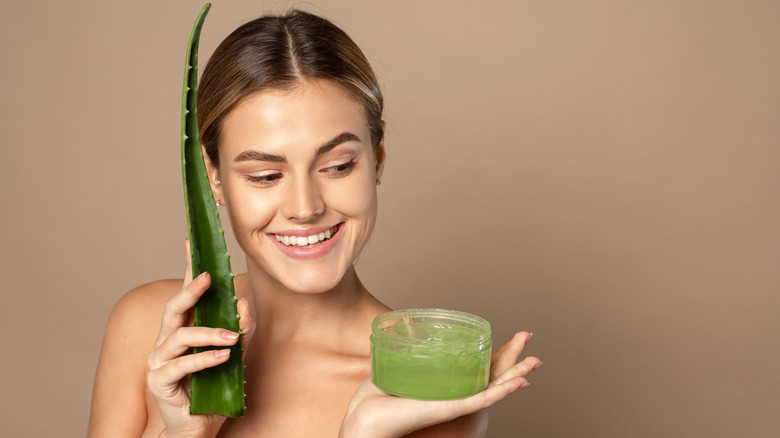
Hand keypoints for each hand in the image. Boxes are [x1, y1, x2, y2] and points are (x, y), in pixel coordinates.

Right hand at [145, 240, 254, 437]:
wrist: (196, 429)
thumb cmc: (212, 390)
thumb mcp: (232, 357)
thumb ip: (238, 331)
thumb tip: (244, 305)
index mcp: (182, 330)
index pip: (185, 293)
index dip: (188, 267)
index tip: (191, 241)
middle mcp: (166, 341)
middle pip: (174, 308)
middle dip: (190, 289)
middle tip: (209, 277)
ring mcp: (159, 361)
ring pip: (180, 337)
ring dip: (209, 334)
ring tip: (232, 337)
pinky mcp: (160, 382)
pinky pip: (182, 366)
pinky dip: (204, 360)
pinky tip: (223, 357)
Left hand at [339, 331, 540, 437]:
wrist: (367, 418)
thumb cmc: (377, 398)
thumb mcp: (398, 365)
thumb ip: (407, 349)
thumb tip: (408, 326)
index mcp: (446, 385)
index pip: (478, 366)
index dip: (497, 352)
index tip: (513, 337)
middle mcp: (455, 394)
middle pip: (492, 373)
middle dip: (513, 355)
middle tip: (528, 336)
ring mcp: (456, 402)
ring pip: (495, 387)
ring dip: (517, 372)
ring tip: (535, 360)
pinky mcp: (451, 408)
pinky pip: (483, 400)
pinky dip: (503, 392)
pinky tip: (518, 382)